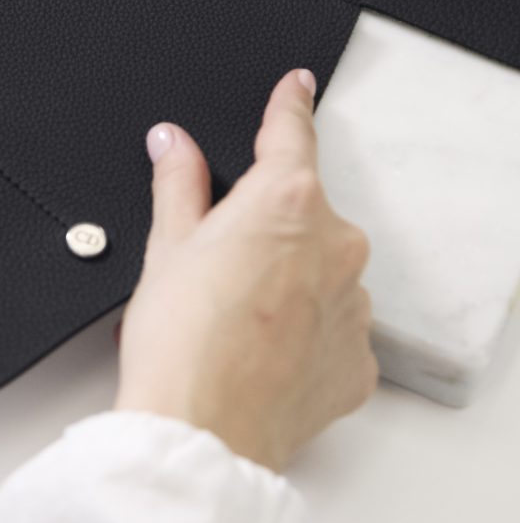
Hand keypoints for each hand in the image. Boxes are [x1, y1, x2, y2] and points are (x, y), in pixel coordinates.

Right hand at [116, 69, 376, 471]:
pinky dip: (302, 334)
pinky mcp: (358, 362)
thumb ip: (178, 184)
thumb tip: (174, 144)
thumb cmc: (180, 346)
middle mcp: (336, 247)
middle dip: (267, 227)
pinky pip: (333, 331)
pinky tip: (258, 353)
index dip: (288, 105)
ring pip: (322, 274)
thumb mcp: (164, 248)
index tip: (296, 87)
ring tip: (233, 320)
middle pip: (305, 212)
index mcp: (287, 203)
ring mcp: (355, 307)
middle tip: (214, 265)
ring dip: (289, 282)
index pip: (291, 133)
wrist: (201, 435)